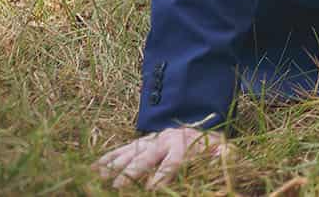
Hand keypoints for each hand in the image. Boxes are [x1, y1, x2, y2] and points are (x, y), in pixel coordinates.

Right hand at [95, 127, 229, 188]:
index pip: (172, 162)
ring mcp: (149, 140)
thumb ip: (225, 154)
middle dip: (131, 172)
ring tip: (99, 179)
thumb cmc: (209, 146)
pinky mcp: (139, 142)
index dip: (162, 176)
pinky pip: (119, 150)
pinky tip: (92, 169)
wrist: (197, 130)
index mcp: (183, 145)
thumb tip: (226, 155)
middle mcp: (164, 140)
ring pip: (128, 153)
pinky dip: (105, 159)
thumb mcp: (222, 149)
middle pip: (145, 157)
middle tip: (118, 187)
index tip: (152, 188)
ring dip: (113, 166)